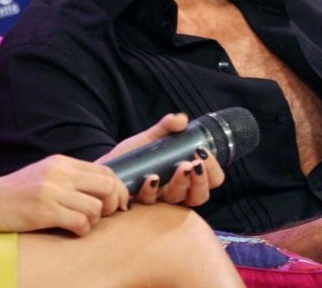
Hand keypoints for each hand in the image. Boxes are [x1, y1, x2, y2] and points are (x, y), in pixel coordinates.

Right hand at [0, 154, 130, 236]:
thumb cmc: (13, 193)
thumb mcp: (43, 175)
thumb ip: (69, 177)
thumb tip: (101, 188)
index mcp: (60, 162)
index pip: (105, 170)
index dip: (116, 189)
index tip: (115, 204)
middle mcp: (59, 172)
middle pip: (107, 185)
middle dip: (112, 204)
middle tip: (102, 215)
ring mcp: (51, 191)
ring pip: (96, 207)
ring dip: (93, 221)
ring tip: (79, 223)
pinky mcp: (44, 211)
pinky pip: (81, 223)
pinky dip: (81, 230)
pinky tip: (70, 230)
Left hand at [98, 113, 225, 206]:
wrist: (108, 165)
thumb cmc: (135, 155)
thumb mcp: (152, 138)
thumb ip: (167, 127)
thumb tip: (181, 119)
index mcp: (187, 176)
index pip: (211, 180)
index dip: (213, 170)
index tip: (203, 153)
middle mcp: (177, 191)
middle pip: (199, 195)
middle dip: (201, 180)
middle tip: (194, 164)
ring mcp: (159, 200)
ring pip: (178, 199)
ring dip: (181, 184)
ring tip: (180, 168)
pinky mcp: (139, 203)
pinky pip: (149, 201)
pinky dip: (152, 190)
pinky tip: (151, 178)